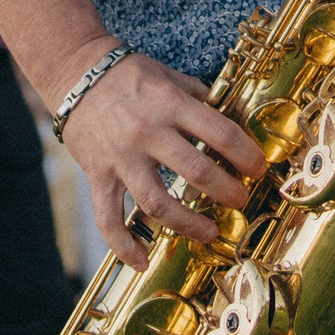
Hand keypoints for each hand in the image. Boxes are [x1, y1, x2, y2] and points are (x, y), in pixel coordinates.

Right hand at [58, 48, 266, 268]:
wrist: (75, 73)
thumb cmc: (128, 75)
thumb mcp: (169, 76)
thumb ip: (200, 97)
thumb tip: (235, 117)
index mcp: (171, 104)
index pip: (221, 134)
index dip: (247, 155)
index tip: (259, 169)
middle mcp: (148, 132)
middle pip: (197, 172)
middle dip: (228, 192)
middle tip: (241, 200)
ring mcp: (121, 157)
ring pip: (158, 203)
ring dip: (189, 224)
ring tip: (210, 233)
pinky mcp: (98, 174)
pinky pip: (108, 217)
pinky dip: (123, 244)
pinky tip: (142, 261)